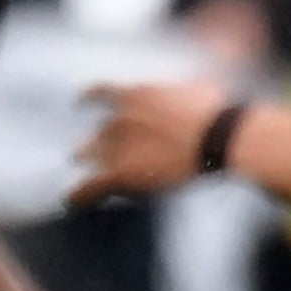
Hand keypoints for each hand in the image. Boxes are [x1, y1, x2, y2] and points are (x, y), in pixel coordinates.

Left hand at [71, 78, 234, 206]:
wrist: (219, 136)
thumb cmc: (217, 113)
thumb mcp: (193, 89)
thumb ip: (176, 94)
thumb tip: (183, 95)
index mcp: (136, 95)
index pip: (101, 92)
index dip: (88, 97)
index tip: (80, 101)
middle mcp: (121, 118)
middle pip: (100, 132)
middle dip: (96, 141)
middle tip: (88, 151)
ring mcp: (119, 145)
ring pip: (91, 156)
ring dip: (88, 163)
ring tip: (81, 174)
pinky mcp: (122, 172)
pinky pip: (90, 186)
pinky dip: (79, 194)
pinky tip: (70, 202)